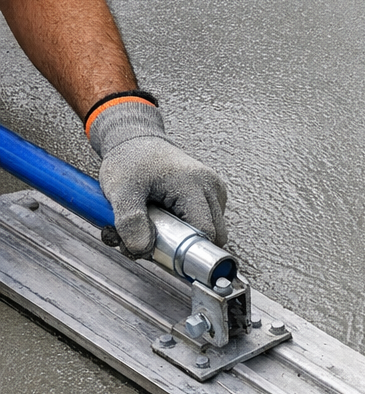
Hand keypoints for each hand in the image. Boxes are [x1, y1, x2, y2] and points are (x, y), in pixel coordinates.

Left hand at [88, 97, 226, 255]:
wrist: (136, 140)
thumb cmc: (130, 159)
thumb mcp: (120, 190)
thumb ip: (129, 222)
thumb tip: (143, 250)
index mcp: (193, 185)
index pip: (205, 233)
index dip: (185, 249)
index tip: (162, 253)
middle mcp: (211, 187)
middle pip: (214, 236)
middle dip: (184, 246)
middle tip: (157, 238)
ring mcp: (215, 190)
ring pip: (212, 231)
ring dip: (186, 237)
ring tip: (162, 223)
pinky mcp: (212, 194)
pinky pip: (208, 222)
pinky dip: (188, 227)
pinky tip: (170, 217)